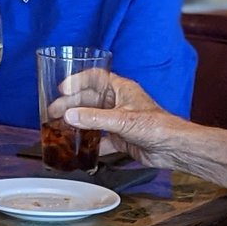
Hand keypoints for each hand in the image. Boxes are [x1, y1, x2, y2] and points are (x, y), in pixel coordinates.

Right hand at [59, 73, 184, 169]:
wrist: (173, 148)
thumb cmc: (157, 126)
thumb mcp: (122, 120)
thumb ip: (94, 119)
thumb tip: (69, 116)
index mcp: (121, 89)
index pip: (95, 78)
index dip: (77, 81)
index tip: (62, 88)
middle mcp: (118, 103)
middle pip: (89, 99)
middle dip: (71, 105)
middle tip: (53, 112)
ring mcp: (119, 121)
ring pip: (92, 119)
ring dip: (77, 123)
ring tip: (59, 128)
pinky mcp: (120, 138)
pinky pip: (99, 139)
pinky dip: (89, 144)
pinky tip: (78, 147)